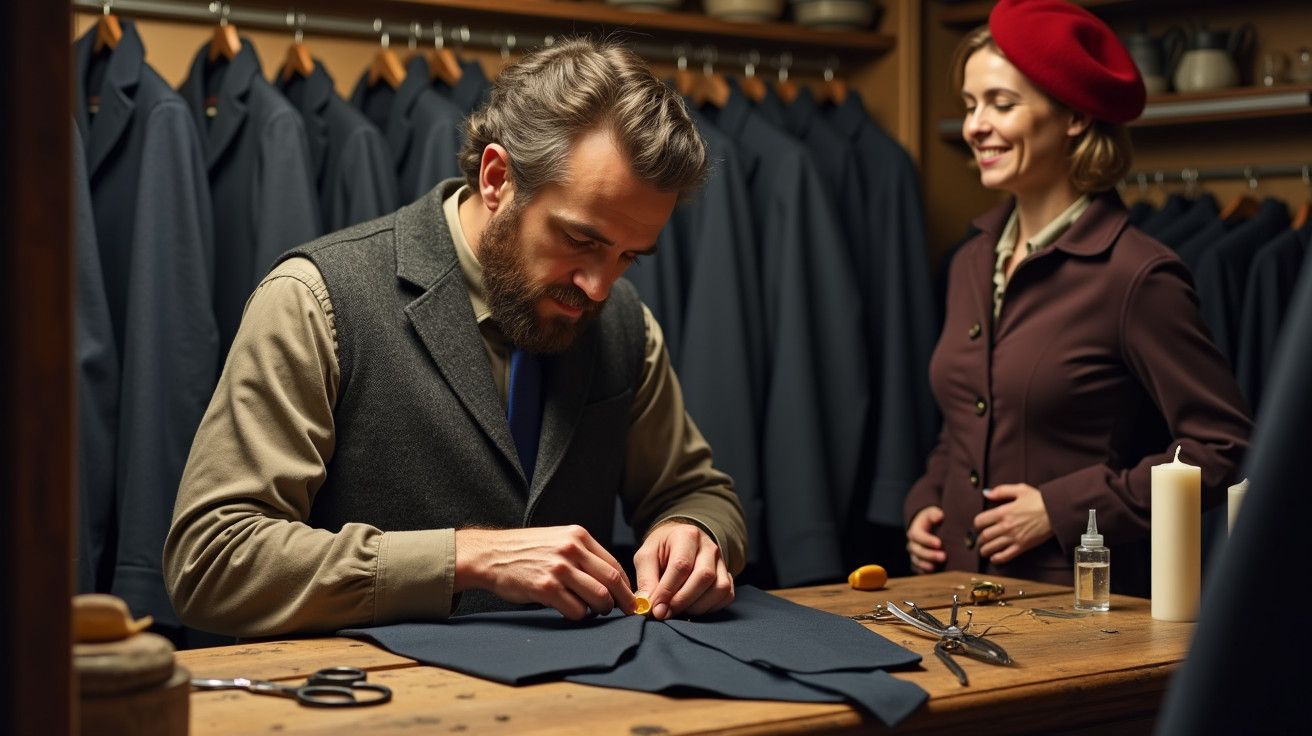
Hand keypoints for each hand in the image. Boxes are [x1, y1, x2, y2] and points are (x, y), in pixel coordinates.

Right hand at [454, 525, 634, 619]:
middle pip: (612, 580)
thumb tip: (610, 579)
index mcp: (578, 536)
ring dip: (601, 610)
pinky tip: (572, 612)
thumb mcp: (558, 540)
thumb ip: (582, 554)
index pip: (614, 564)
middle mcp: (571, 549)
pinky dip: (580, 615)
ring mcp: (559, 569)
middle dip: (622, 601)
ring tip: (594, 612)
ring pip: (598, 597)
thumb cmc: (526, 550)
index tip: (630, 599)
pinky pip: (576, 609)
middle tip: (624, 612)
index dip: (625, 585)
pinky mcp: (545, 588)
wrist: (491, 555)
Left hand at [633, 521, 732, 619]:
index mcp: (687, 535)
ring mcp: (722, 562)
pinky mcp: (728, 576)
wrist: (679, 542)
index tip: (656, 608)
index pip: (681, 565)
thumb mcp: (646, 557)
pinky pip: (727, 596)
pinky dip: (710, 608)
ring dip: (697, 607)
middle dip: (682, 600)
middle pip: (704, 576)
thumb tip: (648, 604)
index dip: (668, 590)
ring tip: (678, 610)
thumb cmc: (661, 550)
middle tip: (665, 613)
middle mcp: (709, 547)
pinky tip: (692, 607)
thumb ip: (646, 579)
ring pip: (719, 588)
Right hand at [907, 505, 945, 572]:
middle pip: (917, 550)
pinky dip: (924, 571)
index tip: (939, 543)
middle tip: (943, 556)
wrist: (925, 528)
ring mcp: (914, 554)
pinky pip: (918, 569)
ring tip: (937, 566)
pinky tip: (933, 572)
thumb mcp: (932, 513)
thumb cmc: (930, 520)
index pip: (917, 536)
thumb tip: (939, 516)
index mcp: (914, 531)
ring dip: (926, 564)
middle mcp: (912, 543)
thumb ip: (935, 514)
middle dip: (930, 555)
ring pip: (916, 561)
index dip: (927, 540)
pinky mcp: (918, 562)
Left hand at [973, 484, 1052, 563]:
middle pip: (984, 536)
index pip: (980, 521)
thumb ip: (1001, 491)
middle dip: (979, 539)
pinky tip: (994, 558)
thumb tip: (986, 493)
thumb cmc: (1039, 500)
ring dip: (984, 550)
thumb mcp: (1019, 490)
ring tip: (983, 550)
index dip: (977, 524)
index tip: (978, 526)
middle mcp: (1006, 526)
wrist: (1056, 511)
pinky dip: (997, 558)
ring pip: (992, 547)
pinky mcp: (1022, 546)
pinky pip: (1006, 555)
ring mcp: (1014, 537)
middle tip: (979, 540)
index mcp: (1003, 512)